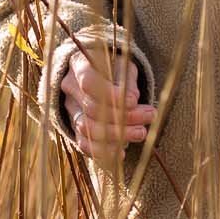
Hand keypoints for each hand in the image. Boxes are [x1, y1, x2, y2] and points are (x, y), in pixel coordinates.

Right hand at [59, 48, 155, 163]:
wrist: (101, 77)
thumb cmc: (114, 69)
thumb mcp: (123, 66)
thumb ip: (127, 80)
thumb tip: (131, 100)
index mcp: (78, 65)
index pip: (88, 81)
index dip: (110, 94)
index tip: (134, 100)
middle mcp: (70, 88)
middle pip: (91, 108)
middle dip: (123, 116)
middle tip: (150, 115)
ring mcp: (70, 110)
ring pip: (87, 128)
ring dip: (116, 134)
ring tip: (141, 132)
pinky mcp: (75, 129)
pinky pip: (83, 144)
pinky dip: (102, 151)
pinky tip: (121, 152)